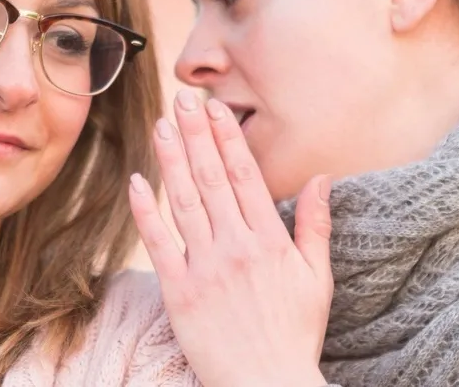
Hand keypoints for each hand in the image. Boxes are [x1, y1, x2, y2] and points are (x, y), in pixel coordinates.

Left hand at [128, 89, 333, 386]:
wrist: (267, 383)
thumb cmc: (295, 333)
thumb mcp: (317, 278)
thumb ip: (315, 225)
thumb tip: (321, 178)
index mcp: (270, 241)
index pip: (246, 176)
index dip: (228, 138)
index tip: (215, 109)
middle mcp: (236, 246)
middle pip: (212, 178)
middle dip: (196, 135)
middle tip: (183, 100)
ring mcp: (205, 267)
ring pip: (184, 201)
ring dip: (171, 160)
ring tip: (161, 126)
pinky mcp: (179, 291)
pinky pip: (159, 243)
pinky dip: (146, 211)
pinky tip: (137, 181)